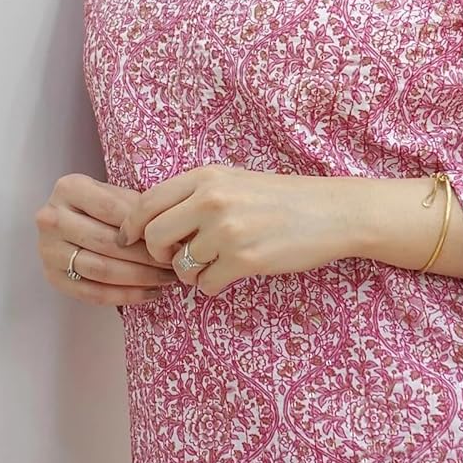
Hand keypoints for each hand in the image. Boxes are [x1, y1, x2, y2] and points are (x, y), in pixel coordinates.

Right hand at [35, 173, 181, 308]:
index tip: (173, 236)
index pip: (112, 209)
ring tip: (166, 278)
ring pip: (100, 269)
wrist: (71, 220)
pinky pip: (92, 293)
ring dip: (139, 278)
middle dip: (146, 255)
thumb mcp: (117, 193)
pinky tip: (149, 293)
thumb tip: (171, 229)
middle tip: (175, 261)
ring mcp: (48, 250)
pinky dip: (124, 296)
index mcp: (69, 188)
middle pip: (107, 242)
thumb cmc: (103, 205)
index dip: (144, 225)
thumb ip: (138, 207)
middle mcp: (51, 218)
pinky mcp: (52, 277)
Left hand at [117, 165, 355, 297]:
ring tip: (217, 263)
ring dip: (193, 273)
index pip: (147, 203)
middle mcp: (211, 200)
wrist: (334, 212)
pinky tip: (234, 273)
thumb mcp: (236, 181)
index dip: (131, 227)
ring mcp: (227, 231)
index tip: (129, 241)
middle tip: (180, 257)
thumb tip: (154, 223)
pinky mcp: (244, 260)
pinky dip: (214, 285)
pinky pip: (205, 286)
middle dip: (161, 255)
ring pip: (181, 267)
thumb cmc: (284, 198)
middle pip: (154, 238)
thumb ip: (196, 195)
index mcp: (206, 177)